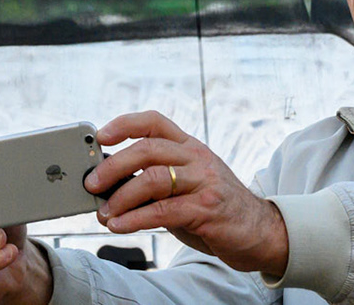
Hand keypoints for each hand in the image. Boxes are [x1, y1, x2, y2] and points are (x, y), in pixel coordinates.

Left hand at [86, 111, 288, 277]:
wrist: (261, 232)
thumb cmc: (216, 209)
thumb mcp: (188, 185)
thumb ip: (157, 180)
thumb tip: (111, 185)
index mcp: (190, 147)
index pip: (155, 121)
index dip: (125, 123)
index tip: (101, 135)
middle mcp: (197, 158)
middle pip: (148, 148)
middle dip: (113, 165)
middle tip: (92, 182)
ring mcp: (204, 182)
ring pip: (153, 177)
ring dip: (121, 196)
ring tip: (103, 212)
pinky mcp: (207, 209)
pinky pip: (162, 211)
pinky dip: (134, 219)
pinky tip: (119, 226)